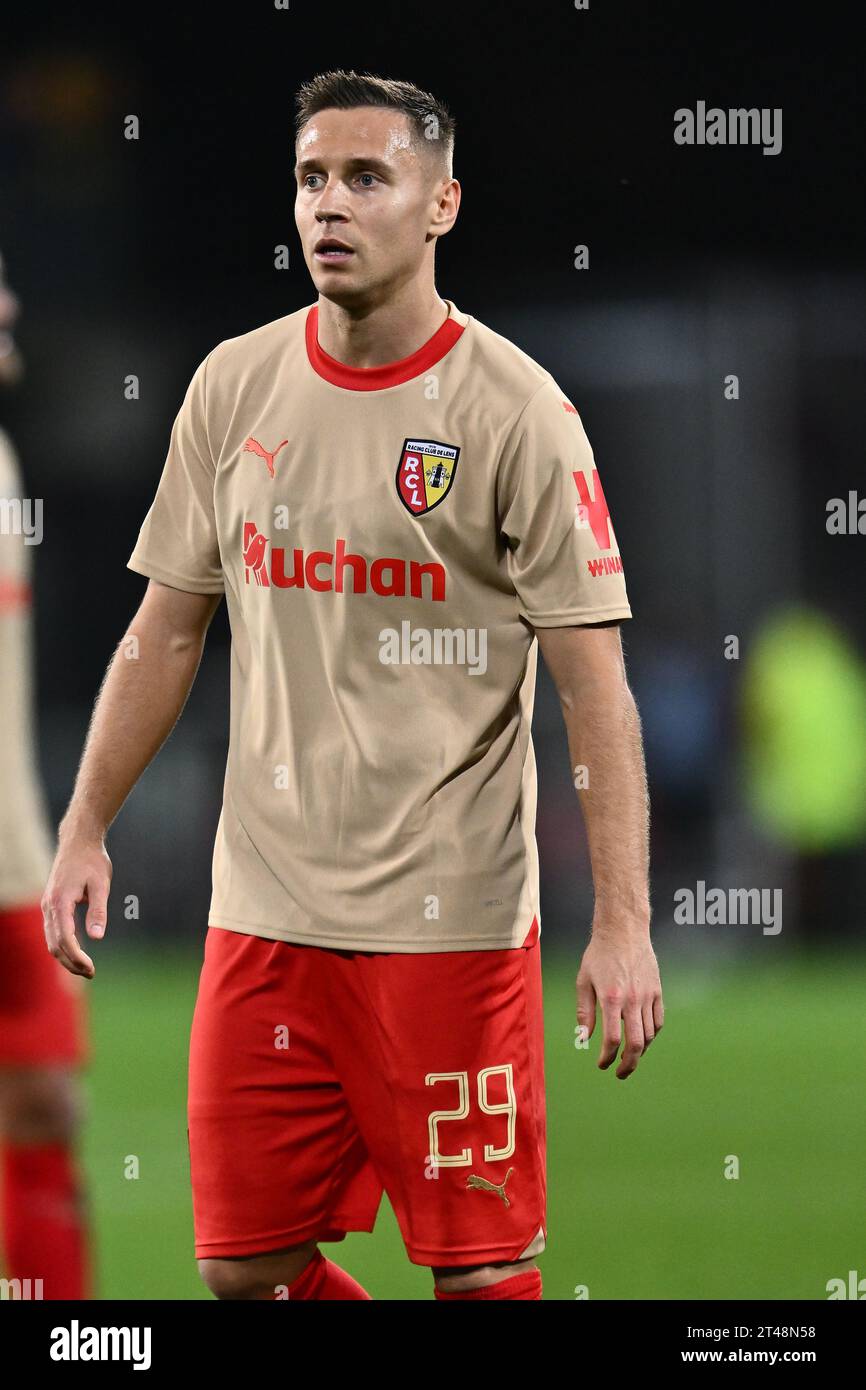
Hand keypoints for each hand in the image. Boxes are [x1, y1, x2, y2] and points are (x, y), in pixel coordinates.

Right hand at [41, 830, 112, 977]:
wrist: (79, 841)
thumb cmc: (92, 860)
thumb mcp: (101, 885)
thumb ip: (98, 911)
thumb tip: (96, 937)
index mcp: (60, 901)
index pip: (65, 938)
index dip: (77, 957)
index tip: (91, 968)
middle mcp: (49, 905)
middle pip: (54, 944)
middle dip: (70, 962)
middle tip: (90, 973)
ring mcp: (48, 905)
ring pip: (50, 939)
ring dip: (65, 956)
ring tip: (85, 968)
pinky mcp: (51, 904)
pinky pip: (52, 931)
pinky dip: (62, 945)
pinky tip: (76, 952)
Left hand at [576, 924, 662, 1078]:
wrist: (623, 930)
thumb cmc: (599, 955)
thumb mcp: (583, 981)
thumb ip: (584, 1012)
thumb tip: (584, 1039)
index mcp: (611, 998)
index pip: (613, 1039)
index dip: (607, 1057)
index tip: (602, 1064)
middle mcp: (632, 999)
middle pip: (636, 1043)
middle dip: (629, 1064)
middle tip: (620, 1073)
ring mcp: (647, 996)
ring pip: (649, 1035)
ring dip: (640, 1051)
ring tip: (629, 1056)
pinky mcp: (657, 991)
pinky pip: (658, 1021)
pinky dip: (652, 1034)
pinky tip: (642, 1038)